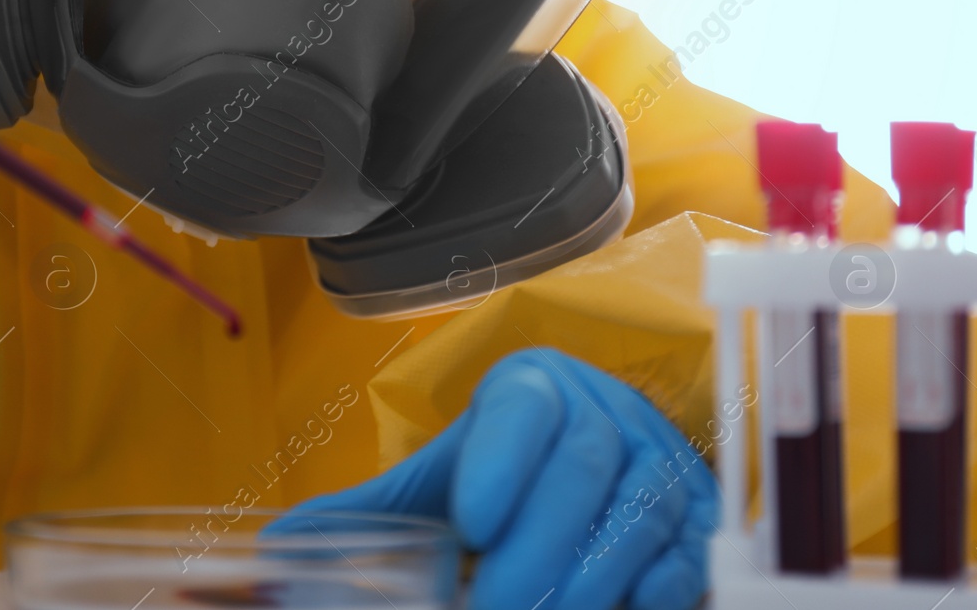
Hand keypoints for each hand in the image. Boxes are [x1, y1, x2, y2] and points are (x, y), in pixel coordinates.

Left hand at [292, 348, 715, 609]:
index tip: (469, 524)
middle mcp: (605, 413)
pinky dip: (651, 594)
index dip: (501, 462)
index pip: (522, 409)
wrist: (580, 464)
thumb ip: (365, 514)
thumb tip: (277, 554)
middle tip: (492, 607)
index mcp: (533, 388)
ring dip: (588, 581)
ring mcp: (661, 462)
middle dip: (537, 547)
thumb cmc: (497, 475)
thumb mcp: (435, 482)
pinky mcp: (700, 519)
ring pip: (638, 512)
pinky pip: (689, 554)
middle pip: (582, 467)